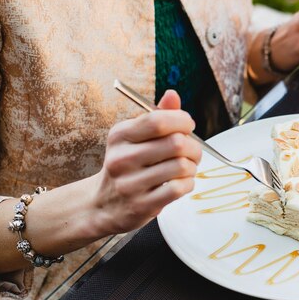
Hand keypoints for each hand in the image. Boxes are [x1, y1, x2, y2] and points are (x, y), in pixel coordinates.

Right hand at [91, 90, 200, 235]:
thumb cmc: (128, 164)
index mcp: (120, 135)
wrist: (104, 204)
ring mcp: (130, 184)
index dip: (182, 120)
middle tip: (193, 150)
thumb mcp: (135, 137)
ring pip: (181, 166)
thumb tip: (173, 94)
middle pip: (176, 143)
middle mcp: (122, 158)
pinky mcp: (142, 205)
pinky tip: (182, 182)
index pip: (158, 121)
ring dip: (192, 166)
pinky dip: (188, 183)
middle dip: (193, 146)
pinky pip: (179, 188)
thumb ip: (157, 116)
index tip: (188, 126)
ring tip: (187, 167)